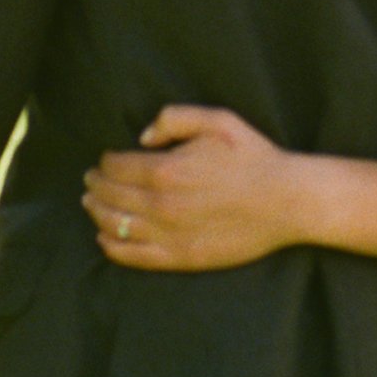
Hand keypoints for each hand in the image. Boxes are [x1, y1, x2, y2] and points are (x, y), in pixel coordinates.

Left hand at [82, 103, 309, 270]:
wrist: (286, 200)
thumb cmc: (253, 157)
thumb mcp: (217, 120)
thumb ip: (174, 119)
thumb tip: (142, 138)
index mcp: (166, 169)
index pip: (116, 166)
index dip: (105, 161)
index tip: (104, 159)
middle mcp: (161, 204)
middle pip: (110, 196)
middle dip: (96, 185)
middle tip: (90, 180)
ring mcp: (169, 234)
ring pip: (115, 225)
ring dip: (97, 212)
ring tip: (91, 204)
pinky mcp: (180, 257)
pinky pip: (133, 256)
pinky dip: (112, 247)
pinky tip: (104, 238)